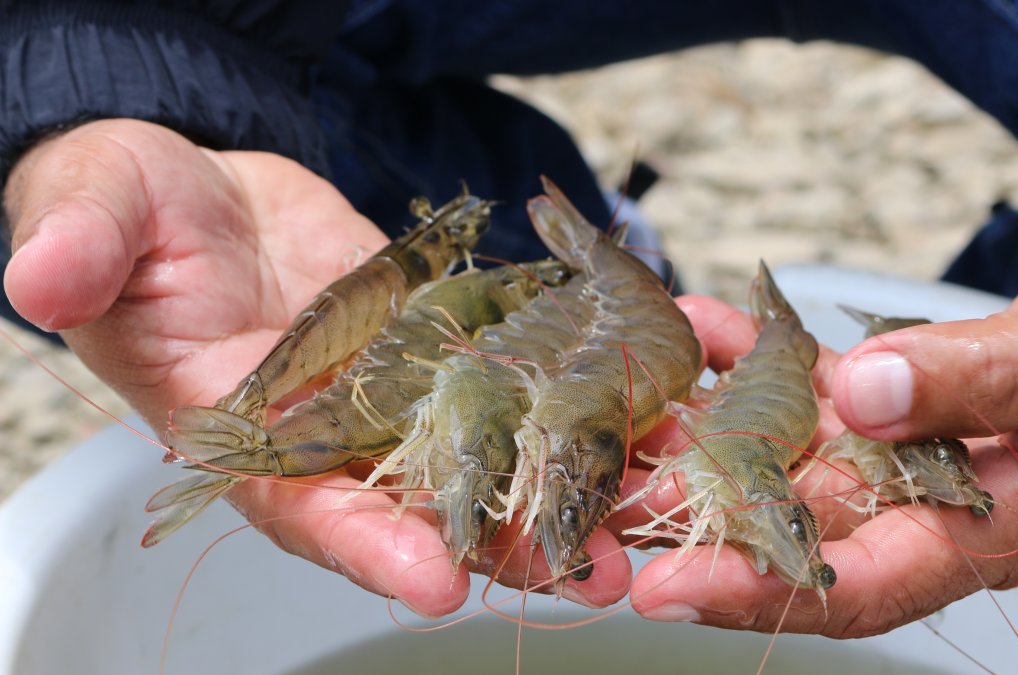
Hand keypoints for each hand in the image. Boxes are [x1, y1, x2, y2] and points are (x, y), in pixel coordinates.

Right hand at [2, 119, 627, 614]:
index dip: (366, 544)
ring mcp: (394, 387)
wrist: (198, 193)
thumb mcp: (92, 213)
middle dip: (502, 541)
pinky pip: (514, 370)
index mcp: (242, 429)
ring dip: (563, 481)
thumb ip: (80, 246)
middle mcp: (329, 428)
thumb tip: (42, 275)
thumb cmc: (131, 212)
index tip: (437, 582)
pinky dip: (577, 386)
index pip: (302, 502)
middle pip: (420, 501)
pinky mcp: (440, 340)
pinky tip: (649, 396)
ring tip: (644, 510)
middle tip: (588, 571)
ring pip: (485, 448)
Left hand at [623, 235, 1017, 635]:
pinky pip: (813, 389)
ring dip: (704, 437)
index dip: (761, 593)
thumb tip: (870, 394)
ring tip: (616, 413)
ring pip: (790, 460)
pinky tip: (699, 326)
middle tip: (592, 506)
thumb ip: (991, 378)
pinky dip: (756, 359)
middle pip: (799, 532)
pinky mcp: (906, 401)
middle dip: (694, 523)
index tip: (666, 592)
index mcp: (1001, 523)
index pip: (865, 584)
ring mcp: (916, 452)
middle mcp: (941, 500)